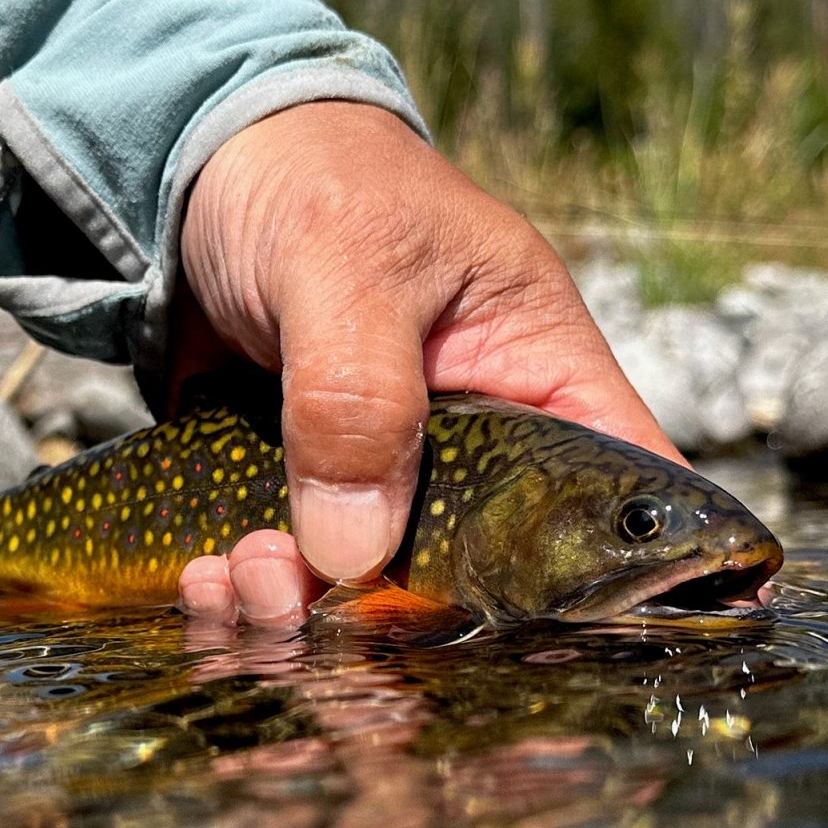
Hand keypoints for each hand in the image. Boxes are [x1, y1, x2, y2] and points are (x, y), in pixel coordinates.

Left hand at [175, 101, 684, 624]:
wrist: (202, 164)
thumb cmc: (309, 177)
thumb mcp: (343, 260)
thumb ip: (358, 391)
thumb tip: (353, 550)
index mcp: (534, 365)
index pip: (623, 481)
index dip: (625, 578)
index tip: (567, 662)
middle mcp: (473, 431)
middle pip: (487, 569)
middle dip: (415, 617)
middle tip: (337, 625)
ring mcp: (383, 462)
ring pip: (376, 581)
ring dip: (308, 608)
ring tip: (246, 581)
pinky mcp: (304, 477)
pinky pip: (292, 561)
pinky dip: (251, 588)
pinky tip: (205, 576)